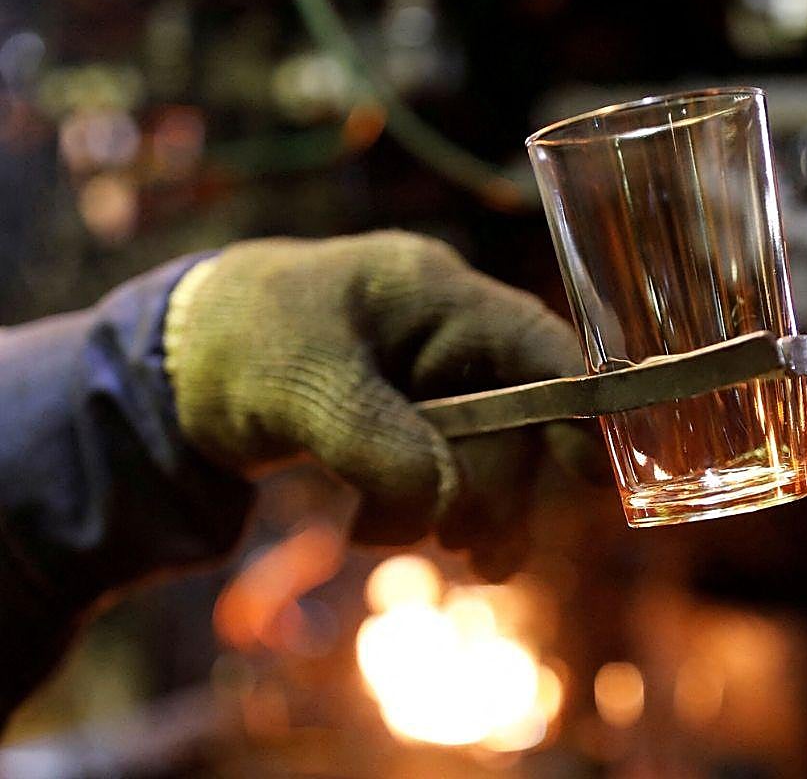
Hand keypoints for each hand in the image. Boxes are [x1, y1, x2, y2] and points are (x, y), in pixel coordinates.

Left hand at [164, 231, 603, 578]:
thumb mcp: (299, 389)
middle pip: (516, 417)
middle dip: (492, 488)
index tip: (591, 478)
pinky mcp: (410, 417)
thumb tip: (446, 506)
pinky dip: (427, 509)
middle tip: (467, 550)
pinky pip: (448, 469)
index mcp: (432, 293)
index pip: (537, 344)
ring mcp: (431, 376)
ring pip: (485, 452)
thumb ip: (377, 444)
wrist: (178, 364)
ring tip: (425, 548)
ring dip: (462, 509)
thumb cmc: (239, 348)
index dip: (576, 409)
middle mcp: (446, 332)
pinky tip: (388, 530)